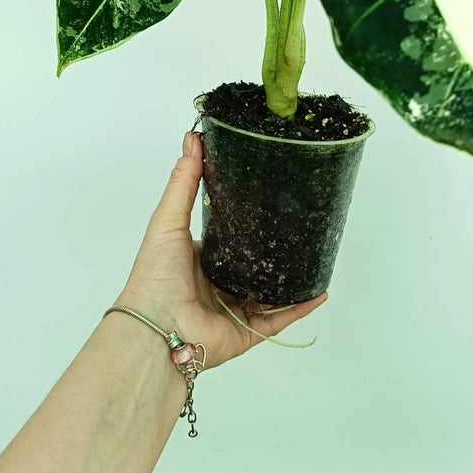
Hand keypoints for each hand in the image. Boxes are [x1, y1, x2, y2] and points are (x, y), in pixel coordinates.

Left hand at [111, 130, 328, 369]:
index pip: (228, 237)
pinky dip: (299, 307)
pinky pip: (278, 320)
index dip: (246, 221)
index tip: (268, 200)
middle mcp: (217, 285)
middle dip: (273, 250)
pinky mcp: (246, 332)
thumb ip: (183, 182)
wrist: (156, 327)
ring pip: (270, 292)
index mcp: (200, 260)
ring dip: (291, 278)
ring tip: (314, 256)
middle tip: (298, 226)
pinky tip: (318, 291)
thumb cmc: (155, 275)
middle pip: (252, 264)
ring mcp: (233, 309)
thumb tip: (192, 139)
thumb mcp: (168, 220)